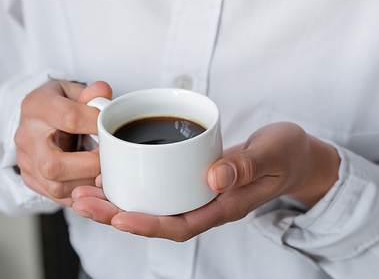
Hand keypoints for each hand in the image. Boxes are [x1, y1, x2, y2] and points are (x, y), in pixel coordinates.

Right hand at [15, 78, 111, 205]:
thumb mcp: (73, 90)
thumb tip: (103, 92)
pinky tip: (93, 184)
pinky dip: (79, 192)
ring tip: (104, 172)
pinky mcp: (29, 178)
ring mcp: (25, 160)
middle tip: (109, 159)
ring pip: (55, 186)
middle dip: (89, 166)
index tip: (112, 129)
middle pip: (53, 164)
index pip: (69, 118)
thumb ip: (91, 94)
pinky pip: (55, 195)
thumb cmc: (58, 102)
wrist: (34, 117)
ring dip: (87, 183)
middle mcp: (27, 136)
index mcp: (38, 106)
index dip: (95, 125)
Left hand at [71, 122, 339, 239]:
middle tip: (82, 200)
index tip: (116, 216)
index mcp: (225, 205)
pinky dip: (136, 183)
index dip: (146, 224)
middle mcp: (208, 204)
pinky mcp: (195, 178)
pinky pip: (161, 187)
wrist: (296, 155)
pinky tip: (115, 171)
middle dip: (116, 214)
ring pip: (154, 205)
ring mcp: (200, 193)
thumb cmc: (287, 154)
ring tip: (85, 190)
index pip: (180, 224)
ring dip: (118, 200)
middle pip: (156, 219)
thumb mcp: (272, 153)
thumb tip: (213, 177)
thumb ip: (246, 165)